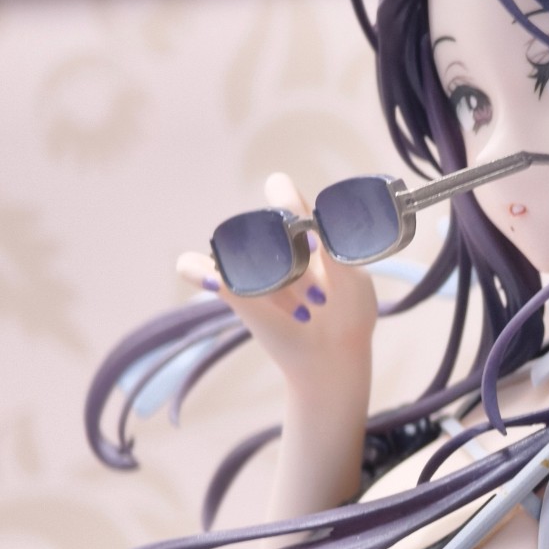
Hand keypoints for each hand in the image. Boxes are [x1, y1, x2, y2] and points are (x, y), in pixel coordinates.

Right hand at [178, 172, 377, 393]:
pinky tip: (211, 279)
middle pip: (263, 228)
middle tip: (319, 299)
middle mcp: (272, 239)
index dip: (289, 206)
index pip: (281, 192)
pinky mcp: (230, 290)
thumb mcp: (353, 282)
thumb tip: (315, 231)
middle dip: (293, 266)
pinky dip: (196, 269)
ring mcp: (249, 263)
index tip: (312, 241)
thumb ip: (337, 252)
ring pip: (239, 252)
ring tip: (303, 312)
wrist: (333, 355)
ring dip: (272, 286)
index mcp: (303, 226)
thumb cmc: (349, 311)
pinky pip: (195, 267)